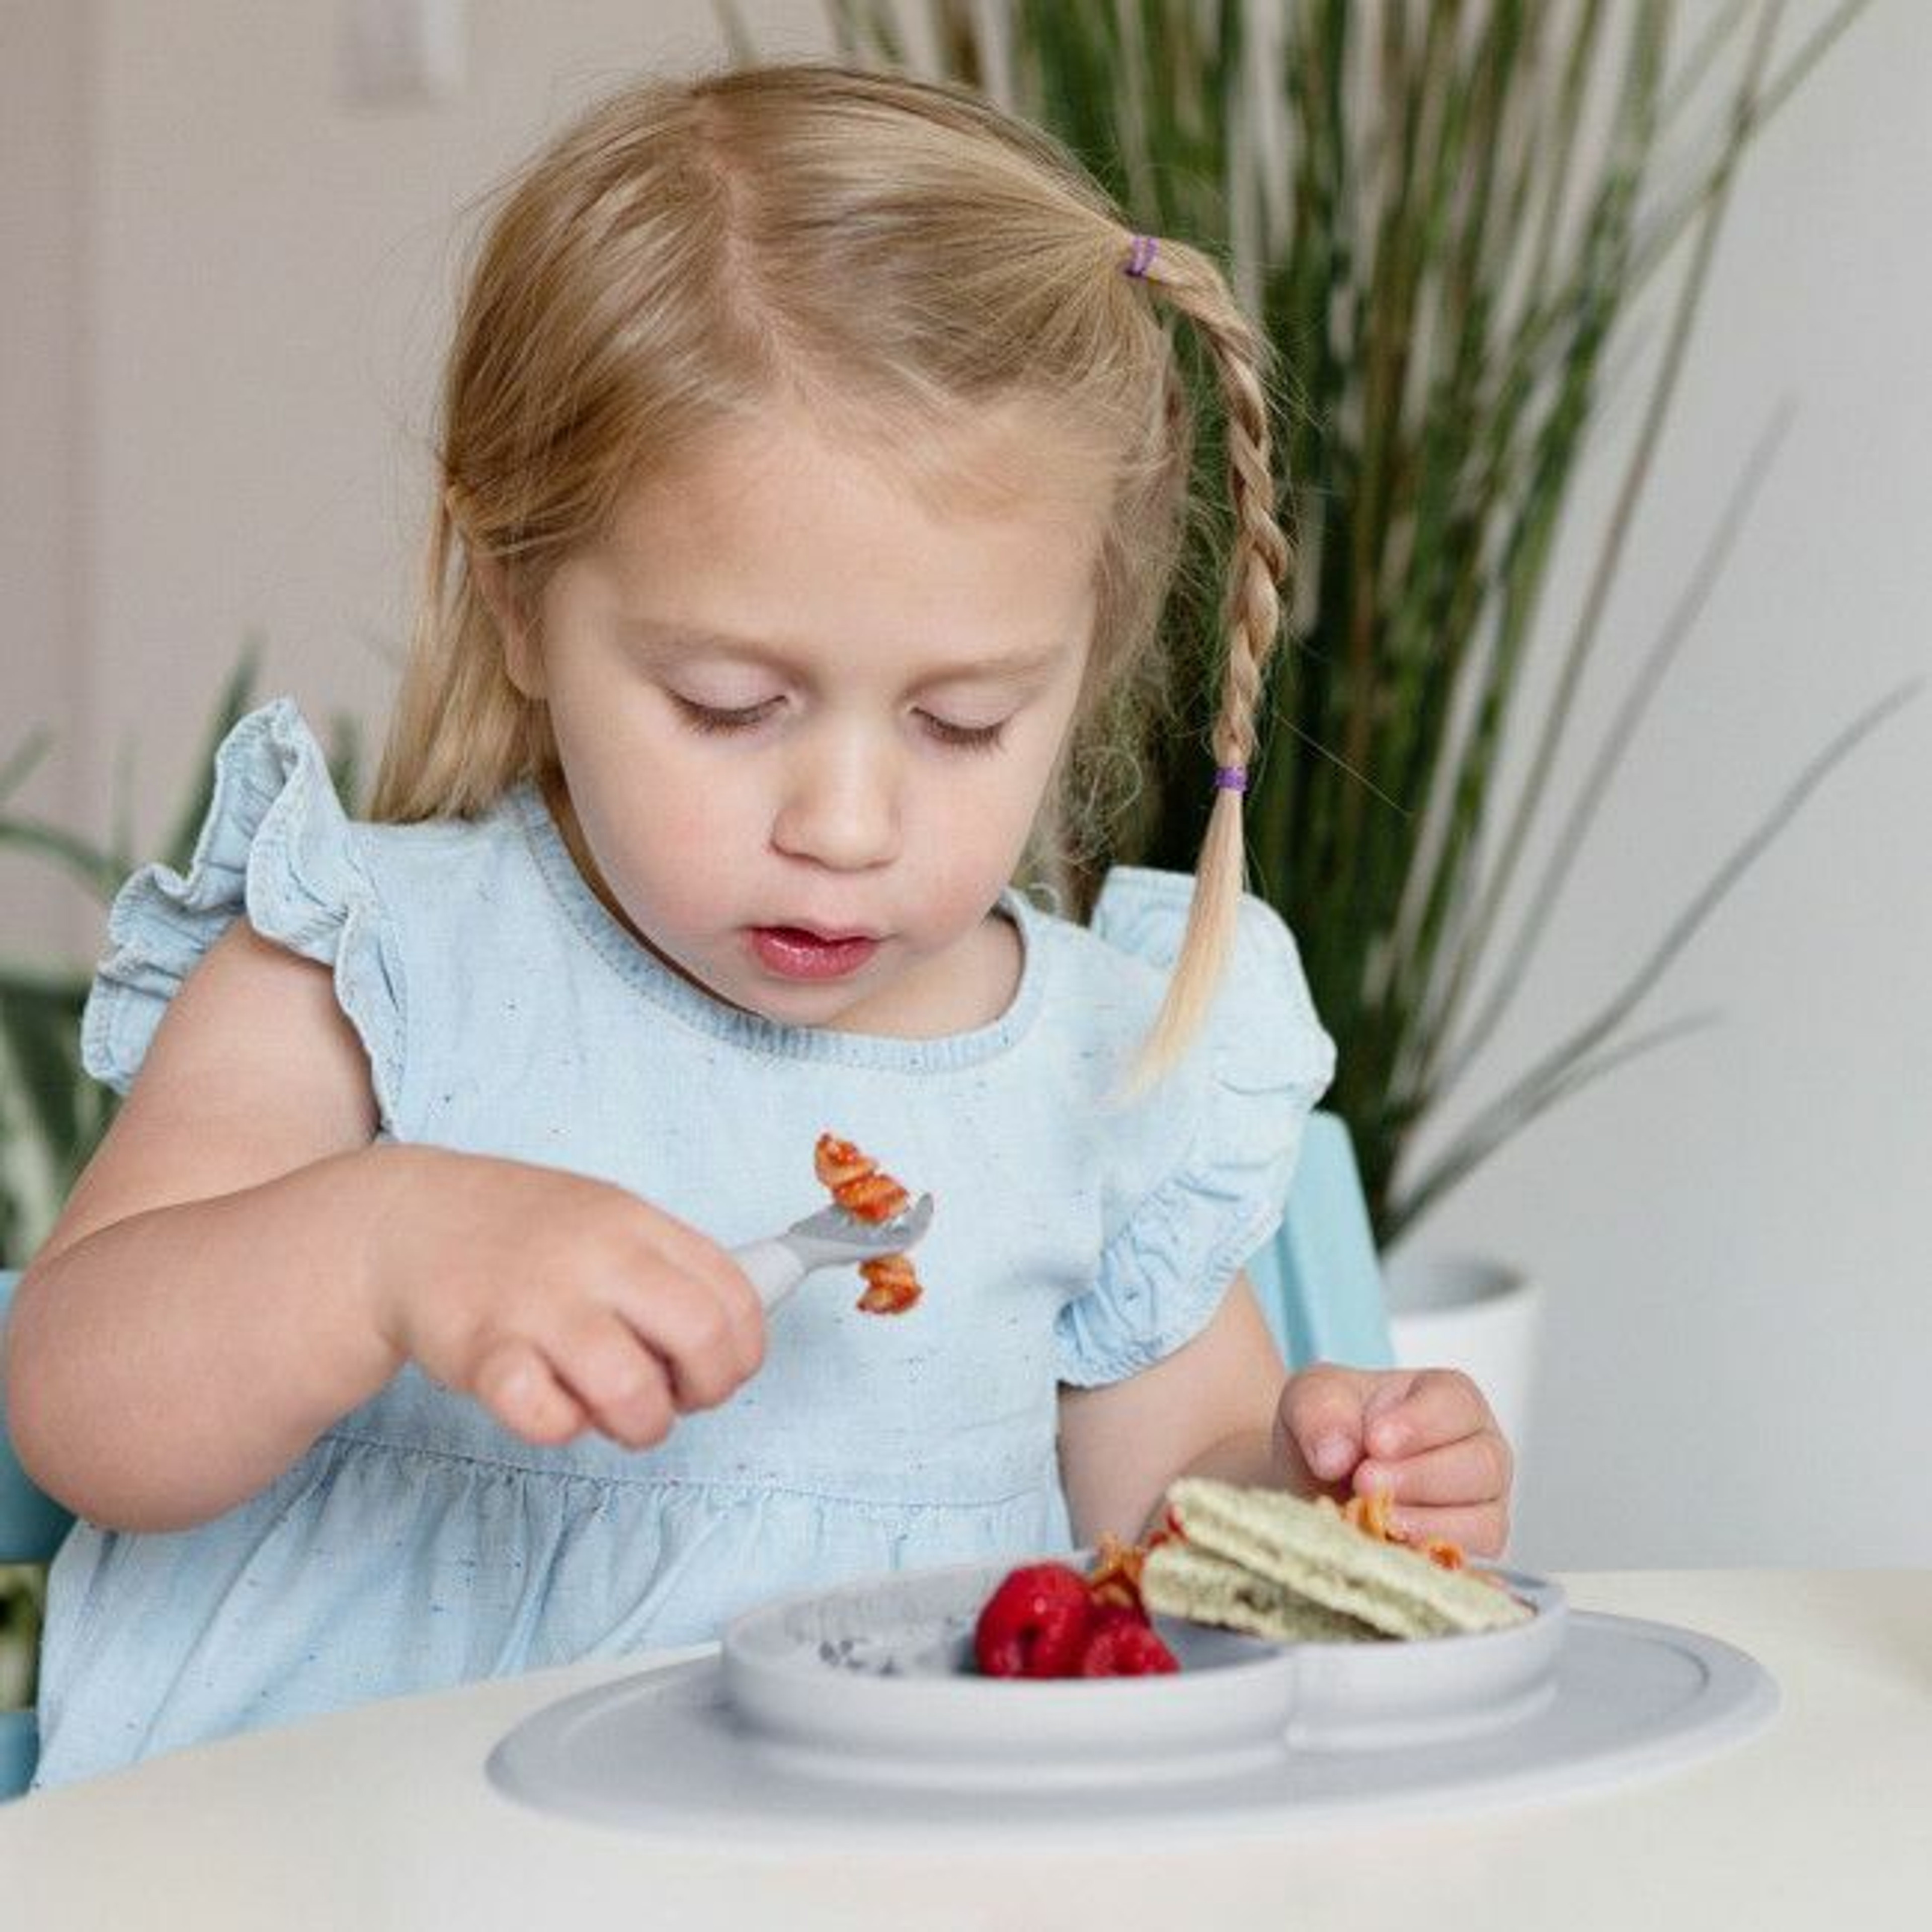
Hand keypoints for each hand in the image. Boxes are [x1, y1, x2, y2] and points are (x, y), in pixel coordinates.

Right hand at [360, 1145, 764, 1449]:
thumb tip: (732, 1339)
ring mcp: (539, 1304)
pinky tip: (548, 1402)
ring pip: (632, 1388)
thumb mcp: (609, 1222)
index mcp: (638, 1224)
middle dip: (706, 1390)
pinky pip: (545, 1416)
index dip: (740, 1353)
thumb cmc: (522, 1236)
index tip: (713, 1370)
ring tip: (612, 1412)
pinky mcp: (483, 1351)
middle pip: (702, 1336)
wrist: (407, 1222)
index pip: (736, 1296)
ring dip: (638, 1423)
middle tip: (672, 1398)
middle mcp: (597, 1257)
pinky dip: (559, 1426)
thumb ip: (669, 1271)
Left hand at [1273, 1363, 1512, 1556]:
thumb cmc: (1332, 1427)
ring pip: (1482, 1521)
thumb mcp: (1312, 1398)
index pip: (1456, 1406)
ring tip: (1373, 1517)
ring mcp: (1480, 1504)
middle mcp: (1479, 1449)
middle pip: (1482, 1465)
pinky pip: (1466, 1563)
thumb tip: (1335, 1456)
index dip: (1419, 1426)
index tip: (1375, 1442)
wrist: (1314, 1477)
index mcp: (1450, 1397)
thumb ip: (1321, 1413)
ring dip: (1424, 1524)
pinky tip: (1384, 1546)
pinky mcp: (1468, 1550)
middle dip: (1420, 1478)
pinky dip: (1425, 1559)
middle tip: (1365, 1482)